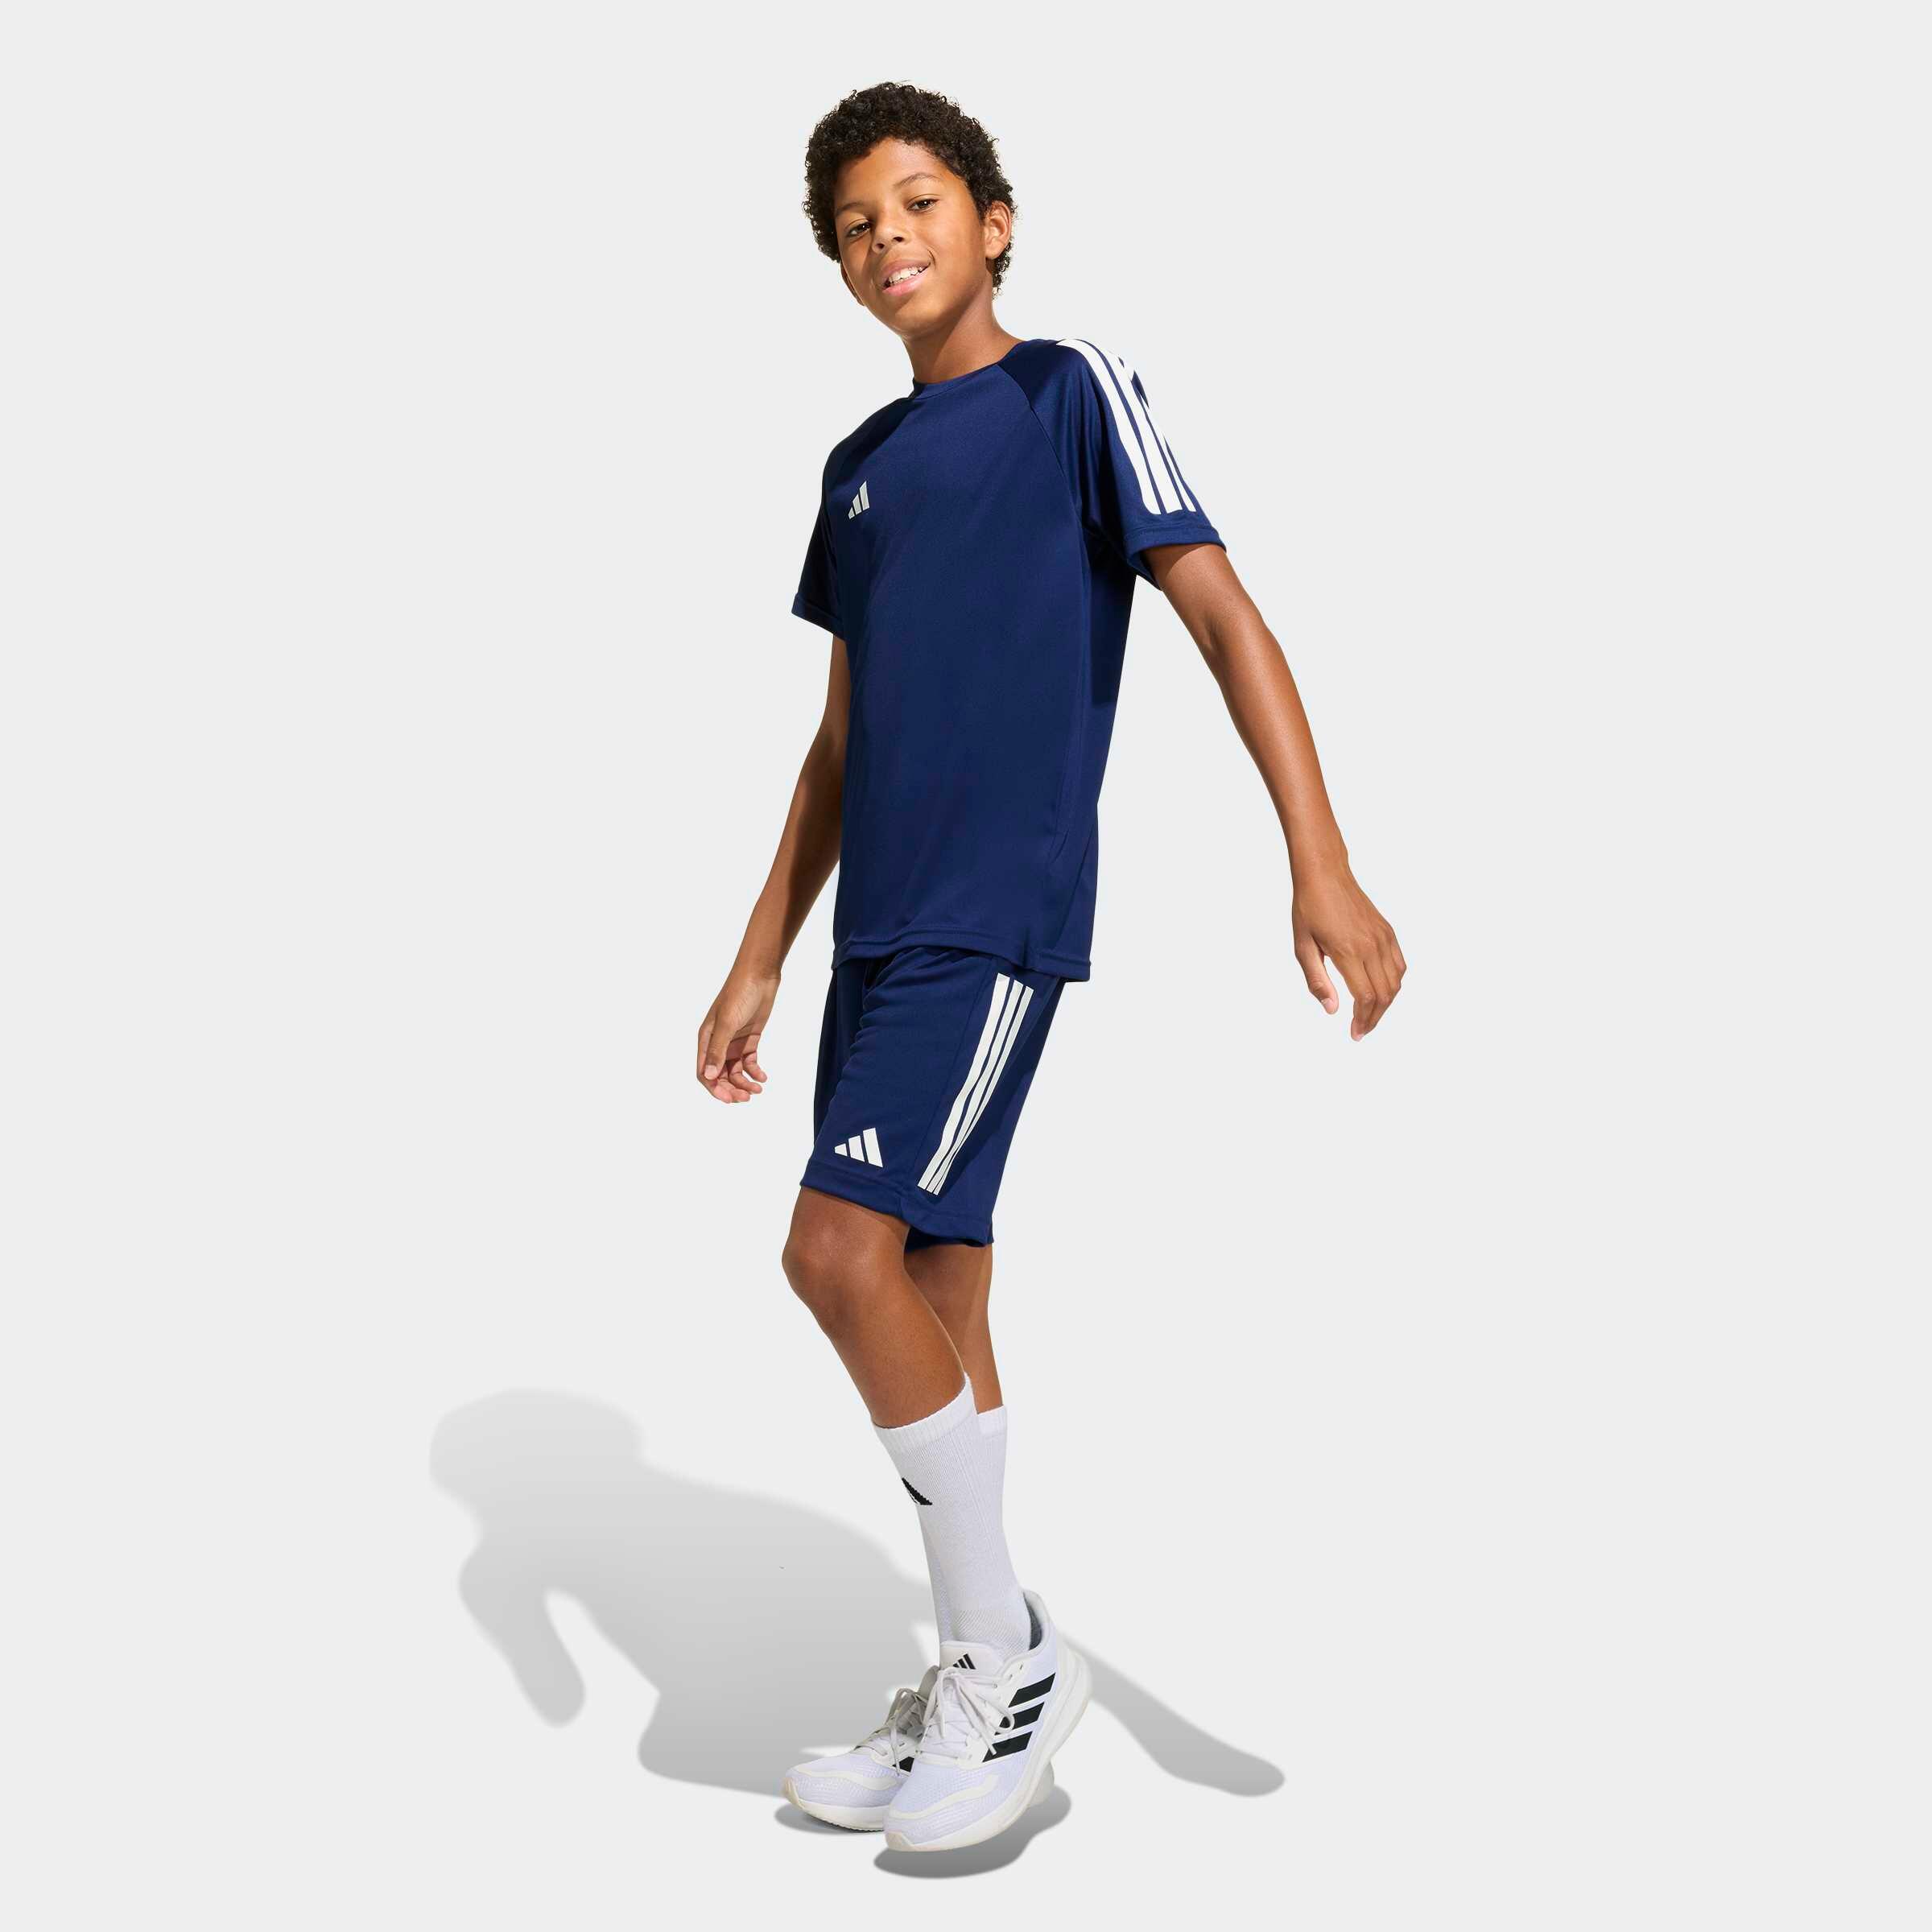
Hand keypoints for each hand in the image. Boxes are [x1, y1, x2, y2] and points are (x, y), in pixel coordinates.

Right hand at [696, 967, 777, 1102]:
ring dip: (744, 1083)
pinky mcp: (748, 1039)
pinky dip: (755, 1072)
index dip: (715, 1088)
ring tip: (758, 1090)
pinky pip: (749, 1061)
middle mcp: (717, 1042)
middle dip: (732, 1088)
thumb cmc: (739, 994)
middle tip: (747, 1098)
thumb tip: (709, 1077)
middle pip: (720, 1075)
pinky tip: (763, 1077)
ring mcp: (733, 1041)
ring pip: (735, 1071)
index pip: (705, 1072)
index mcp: (706, 1039)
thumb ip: (718, 1050)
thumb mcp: (727, 1023)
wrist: (760, 976)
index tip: (730, 1099)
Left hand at [1292, 864, 1406, 1039]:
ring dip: (1386, 1004)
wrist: (1325, 874)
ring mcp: (1382, 938)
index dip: (1362, 1020)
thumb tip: (1332, 1010)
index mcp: (1348, 951)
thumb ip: (1317, 980)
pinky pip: (1399, 965)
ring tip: (1370, 1015)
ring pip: (1396, 981)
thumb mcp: (1302, 947)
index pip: (1365, 996)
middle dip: (1374, 1018)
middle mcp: (1371, 945)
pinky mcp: (1387, 931)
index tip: (1354, 1033)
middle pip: (1384, 994)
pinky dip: (1394, 984)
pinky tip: (1381, 991)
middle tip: (1362, 1030)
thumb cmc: (1308, 909)